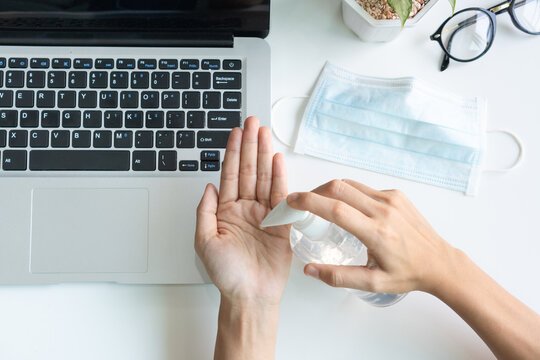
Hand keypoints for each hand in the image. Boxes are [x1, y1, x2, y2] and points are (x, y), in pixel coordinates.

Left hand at [195, 117, 290, 305]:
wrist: (249, 295)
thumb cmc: (226, 274)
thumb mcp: (204, 242)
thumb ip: (205, 211)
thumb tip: (208, 186)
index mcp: (226, 211)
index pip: (230, 174)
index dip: (233, 152)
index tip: (236, 132)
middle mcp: (245, 209)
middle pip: (248, 170)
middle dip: (250, 145)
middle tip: (253, 123)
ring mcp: (263, 214)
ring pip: (264, 178)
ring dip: (264, 155)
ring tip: (264, 134)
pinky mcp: (280, 224)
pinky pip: (280, 196)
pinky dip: (280, 177)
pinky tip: (278, 160)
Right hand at [286, 179, 459, 294]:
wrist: (439, 262)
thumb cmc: (407, 274)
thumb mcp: (372, 283)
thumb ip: (338, 277)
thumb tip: (309, 270)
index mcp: (377, 233)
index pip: (336, 210)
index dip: (310, 202)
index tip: (293, 200)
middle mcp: (384, 211)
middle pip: (339, 188)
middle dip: (314, 192)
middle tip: (301, 202)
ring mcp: (391, 199)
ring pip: (350, 184)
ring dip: (330, 190)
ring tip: (320, 203)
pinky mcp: (396, 194)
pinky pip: (364, 188)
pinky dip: (349, 193)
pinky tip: (347, 207)